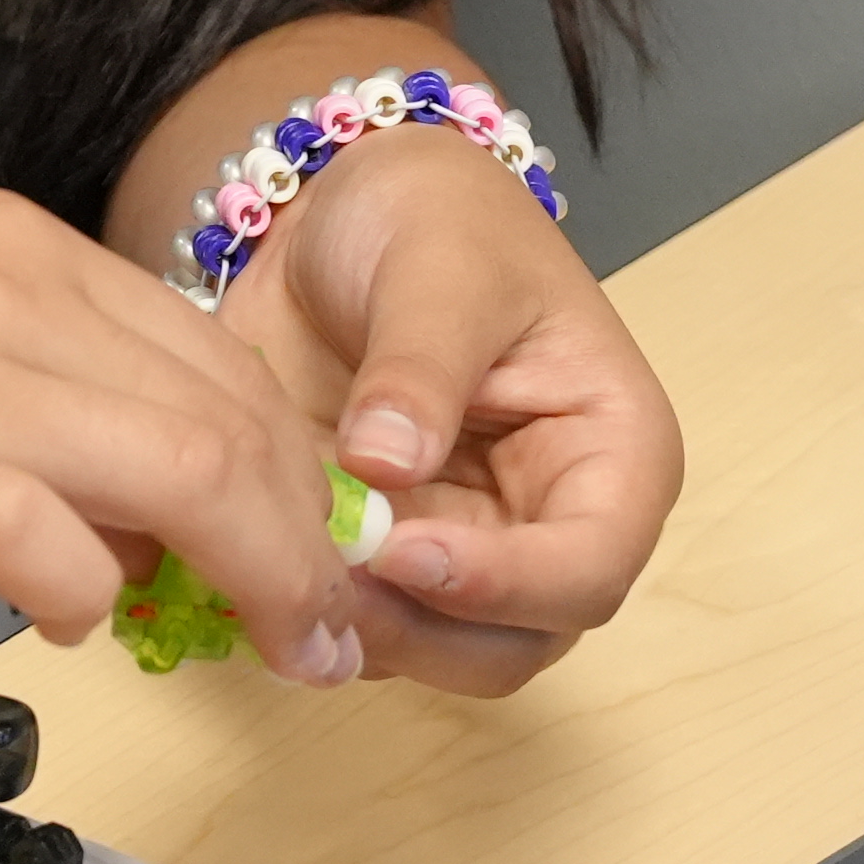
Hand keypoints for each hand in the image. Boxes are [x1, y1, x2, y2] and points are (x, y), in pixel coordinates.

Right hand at [0, 176, 370, 674]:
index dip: (296, 473)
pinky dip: (90, 595)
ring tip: (263, 653)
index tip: (313, 558)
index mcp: (14, 254)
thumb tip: (115, 501)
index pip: (220, 360)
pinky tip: (63, 628)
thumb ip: (11, 377)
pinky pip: (50, 542)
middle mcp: (1, 299)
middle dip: (308, 543)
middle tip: (325, 635)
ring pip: (183, 471)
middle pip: (235, 420)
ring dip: (251, 579)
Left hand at [234, 130, 686, 694]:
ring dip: (360, 632)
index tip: (404, 552)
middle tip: (326, 580)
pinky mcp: (383, 557)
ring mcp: (463, 549)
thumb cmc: (434, 217)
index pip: (590, 567)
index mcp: (610, 454)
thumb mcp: (439, 265)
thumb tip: (388, 464)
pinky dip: (310, 611)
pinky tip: (253, 557)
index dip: (506, 584)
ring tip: (278, 563)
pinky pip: (360, 623)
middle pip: (517, 643)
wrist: (342, 209)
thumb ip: (422, 365)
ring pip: (436, 654)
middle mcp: (548, 523)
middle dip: (425, 630)